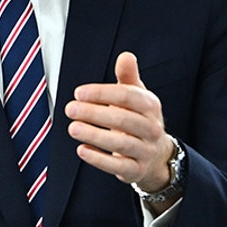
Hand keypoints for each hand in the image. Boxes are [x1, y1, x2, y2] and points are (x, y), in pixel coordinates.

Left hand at [64, 51, 172, 191]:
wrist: (156, 155)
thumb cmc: (138, 119)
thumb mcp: (137, 97)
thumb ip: (128, 77)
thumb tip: (126, 56)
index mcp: (150, 106)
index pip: (128, 96)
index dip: (102, 93)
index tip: (79, 93)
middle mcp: (152, 128)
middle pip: (124, 119)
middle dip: (94, 113)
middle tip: (70, 109)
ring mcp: (145, 150)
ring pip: (121, 143)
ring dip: (94, 135)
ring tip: (72, 128)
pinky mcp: (136, 170)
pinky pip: (118, 166)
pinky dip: (99, 159)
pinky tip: (82, 150)